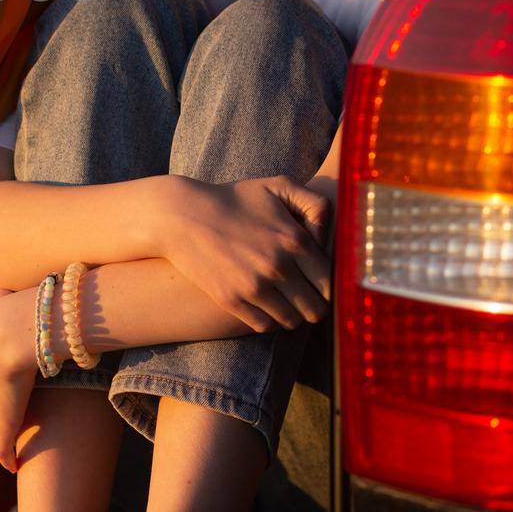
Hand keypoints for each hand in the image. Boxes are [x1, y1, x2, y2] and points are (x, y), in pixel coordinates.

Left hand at [0, 287, 40, 473]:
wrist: (7, 334)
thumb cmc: (12, 315)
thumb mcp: (2, 302)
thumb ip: (2, 299)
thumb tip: (2, 293)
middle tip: (1, 419)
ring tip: (4, 445)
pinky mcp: (3, 423)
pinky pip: (2, 447)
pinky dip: (7, 457)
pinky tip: (12, 466)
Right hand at [162, 174, 333, 332]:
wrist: (181, 215)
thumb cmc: (233, 199)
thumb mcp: (278, 185)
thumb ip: (316, 204)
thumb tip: (328, 240)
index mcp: (296, 240)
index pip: (331, 282)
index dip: (328, 286)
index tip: (318, 283)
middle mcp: (279, 267)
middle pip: (316, 309)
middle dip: (314, 305)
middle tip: (304, 297)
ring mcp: (254, 287)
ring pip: (292, 321)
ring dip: (292, 314)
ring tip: (284, 302)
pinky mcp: (231, 300)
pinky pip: (265, 326)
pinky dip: (268, 320)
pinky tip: (264, 306)